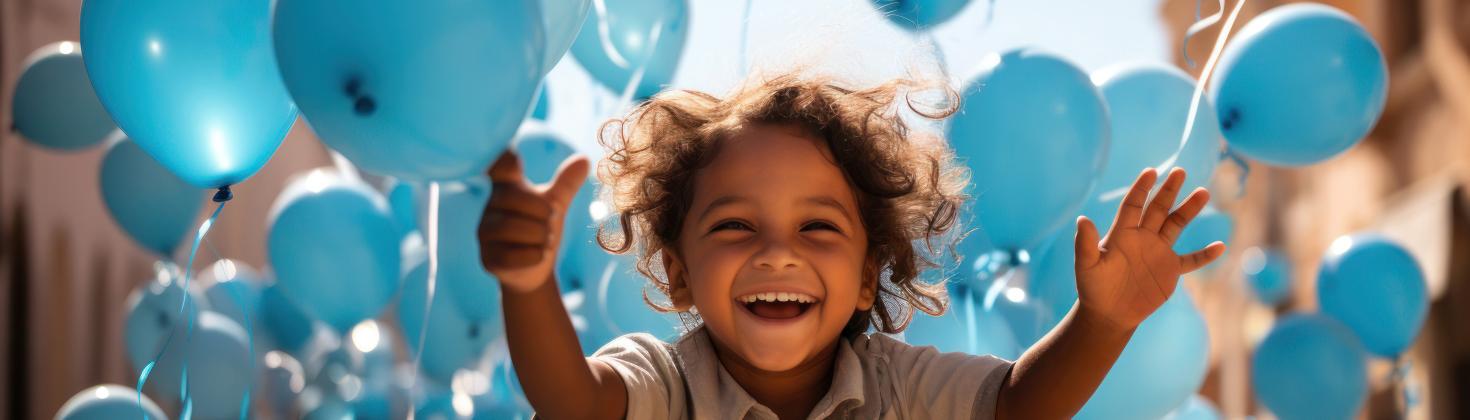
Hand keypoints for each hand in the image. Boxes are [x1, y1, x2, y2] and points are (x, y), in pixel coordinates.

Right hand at [479, 151, 589, 293]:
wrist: (534, 272)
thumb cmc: (540, 231)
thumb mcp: (555, 205)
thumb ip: (565, 184)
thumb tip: (584, 159)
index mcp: (506, 188)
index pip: (500, 165)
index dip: (504, 157)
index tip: (510, 153)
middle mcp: (490, 208)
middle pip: (519, 199)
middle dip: (544, 215)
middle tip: (548, 225)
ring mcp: (485, 234)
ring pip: (517, 229)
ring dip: (542, 237)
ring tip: (544, 241)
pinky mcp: (488, 259)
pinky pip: (516, 255)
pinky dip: (535, 256)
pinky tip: (536, 256)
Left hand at [1073, 167, 1225, 330]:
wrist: (1108, 313)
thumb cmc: (1093, 288)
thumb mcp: (1087, 266)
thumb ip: (1085, 244)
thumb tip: (1082, 219)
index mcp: (1122, 234)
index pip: (1133, 205)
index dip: (1141, 189)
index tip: (1151, 171)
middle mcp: (1142, 238)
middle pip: (1158, 209)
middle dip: (1169, 190)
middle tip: (1180, 171)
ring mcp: (1158, 252)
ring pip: (1176, 225)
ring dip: (1188, 210)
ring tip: (1203, 192)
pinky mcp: (1170, 270)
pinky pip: (1191, 260)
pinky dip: (1205, 255)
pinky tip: (1220, 246)